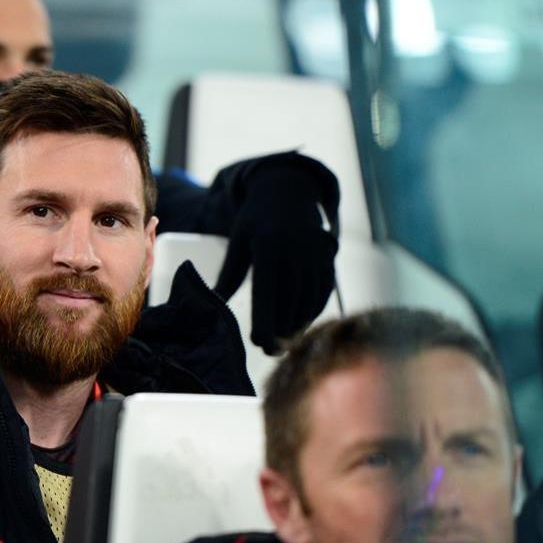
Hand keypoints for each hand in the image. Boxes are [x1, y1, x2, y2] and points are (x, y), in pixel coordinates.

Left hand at [214, 154, 339, 354]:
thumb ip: (228, 276)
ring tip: (283, 341)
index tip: (257, 342)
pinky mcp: (329, 259)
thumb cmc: (255, 221)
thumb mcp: (238, 243)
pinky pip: (323, 293)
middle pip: (290, 302)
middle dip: (280, 330)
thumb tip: (213, 307)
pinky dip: (312, 312)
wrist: (288, 192)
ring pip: (309, 300)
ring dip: (297, 324)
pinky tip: (300, 324)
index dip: (264, 320)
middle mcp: (296, 250)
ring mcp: (316, 254)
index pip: (267, 292)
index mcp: (268, 245)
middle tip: (269, 350)